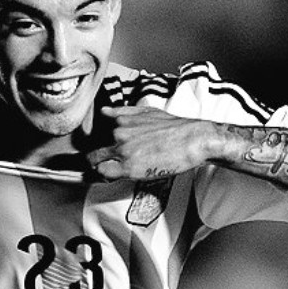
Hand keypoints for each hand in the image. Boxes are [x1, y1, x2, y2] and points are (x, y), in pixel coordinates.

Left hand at [86, 106, 214, 179]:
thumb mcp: (148, 112)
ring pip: (96, 162)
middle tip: (105, 166)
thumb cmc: (176, 127)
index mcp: (123, 120)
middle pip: (94, 150)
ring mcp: (123, 150)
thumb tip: (105, 111)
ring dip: (101, 169)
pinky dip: (106, 176)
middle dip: (95, 159)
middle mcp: (119, 133)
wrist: (193, 139)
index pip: (99, 135)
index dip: (101, 147)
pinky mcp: (129, 167)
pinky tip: (115, 177)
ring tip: (114, 173)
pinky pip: (104, 173)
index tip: (105, 153)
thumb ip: (124, 111)